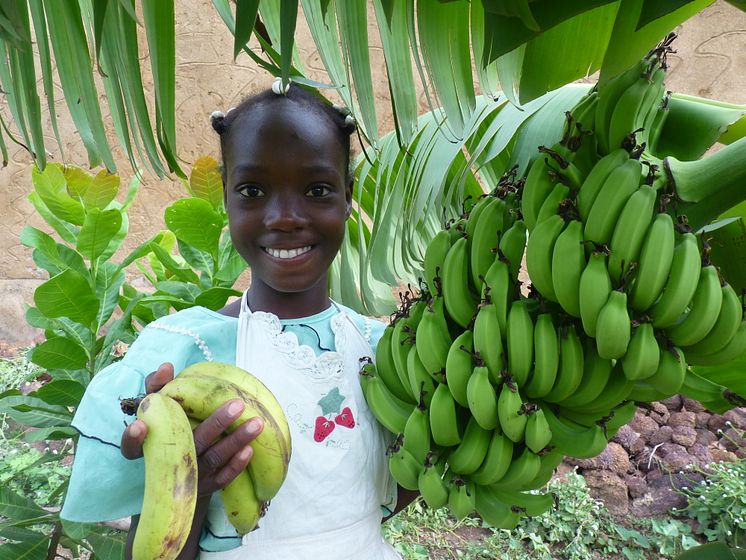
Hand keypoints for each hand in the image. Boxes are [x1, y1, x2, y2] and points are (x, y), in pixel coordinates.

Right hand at [120, 362, 264, 495]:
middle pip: (189, 444)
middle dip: (216, 423)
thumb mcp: (159, 409)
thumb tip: (167, 367)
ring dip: (236, 440)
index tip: (139, 426)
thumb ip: (158, 387)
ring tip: (258, 423)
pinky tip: (250, 450)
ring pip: (213, 458)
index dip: (133, 438)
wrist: (178, 474)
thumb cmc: (169, 429)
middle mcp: (167, 463)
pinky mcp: (205, 488)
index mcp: (148, 446)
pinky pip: (222, 479)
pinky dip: (236, 465)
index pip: (131, 447)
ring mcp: (188, 478)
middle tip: (238, 404)